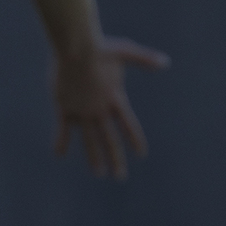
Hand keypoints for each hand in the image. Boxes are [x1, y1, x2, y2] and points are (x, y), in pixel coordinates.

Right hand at [52, 36, 167, 179]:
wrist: (75, 48)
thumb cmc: (101, 48)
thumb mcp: (127, 52)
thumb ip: (146, 60)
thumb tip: (166, 62)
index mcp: (116, 100)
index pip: (129, 126)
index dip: (134, 140)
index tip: (141, 154)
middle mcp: (100, 110)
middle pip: (110, 140)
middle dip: (116, 160)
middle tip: (120, 177)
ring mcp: (82, 111)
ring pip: (89, 140)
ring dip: (94, 158)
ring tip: (99, 174)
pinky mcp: (63, 107)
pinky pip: (62, 128)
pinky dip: (61, 140)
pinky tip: (59, 155)